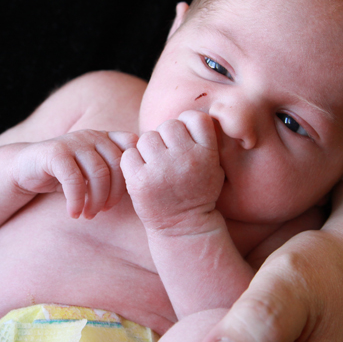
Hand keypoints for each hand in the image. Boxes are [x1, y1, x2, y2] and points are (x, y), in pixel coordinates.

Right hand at [13, 130, 136, 218]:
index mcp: (106, 138)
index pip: (132, 149)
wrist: (24, 168)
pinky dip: (76, 201)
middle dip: (114, 194)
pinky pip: (74, 179)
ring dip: (95, 201)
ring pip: (98, 173)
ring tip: (88, 215)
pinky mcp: (55, 152)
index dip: (132, 174)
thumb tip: (144, 192)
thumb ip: (114, 175)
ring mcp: (74, 141)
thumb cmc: (64, 175)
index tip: (122, 198)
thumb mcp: (92, 173)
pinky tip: (73, 213)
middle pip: (118, 165)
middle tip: (104, 211)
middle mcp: (93, 135)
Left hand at [121, 110, 223, 232]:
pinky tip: (142, 174)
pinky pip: (129, 154)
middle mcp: (185, 159)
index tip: (185, 140)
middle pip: (168, 125)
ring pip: (147, 138)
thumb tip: (187, 115)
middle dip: (166, 138)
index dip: (187, 124)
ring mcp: (161, 170)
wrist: (183, 227)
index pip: (195, 117)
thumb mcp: (214, 167)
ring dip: (148, 149)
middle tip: (168, 157)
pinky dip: (132, 162)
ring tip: (156, 167)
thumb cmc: (197, 192)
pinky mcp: (140, 181)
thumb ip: (204, 142)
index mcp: (207, 154)